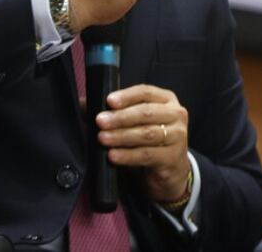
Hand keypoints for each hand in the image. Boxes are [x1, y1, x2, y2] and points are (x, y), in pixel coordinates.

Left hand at [95, 84, 191, 202]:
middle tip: (100, 121)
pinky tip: (113, 156)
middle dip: (120, 117)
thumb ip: (111, 110)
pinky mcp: (173, 157)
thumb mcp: (134, 121)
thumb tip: (83, 103)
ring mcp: (178, 136)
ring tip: (102, 138)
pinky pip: (147, 154)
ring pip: (147, 134)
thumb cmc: (148, 138)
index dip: (126, 96)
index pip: (145, 92)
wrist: (170, 168)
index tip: (108, 101)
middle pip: (146, 113)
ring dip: (121, 136)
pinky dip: (128, 155)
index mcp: (165, 99)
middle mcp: (176, 115)